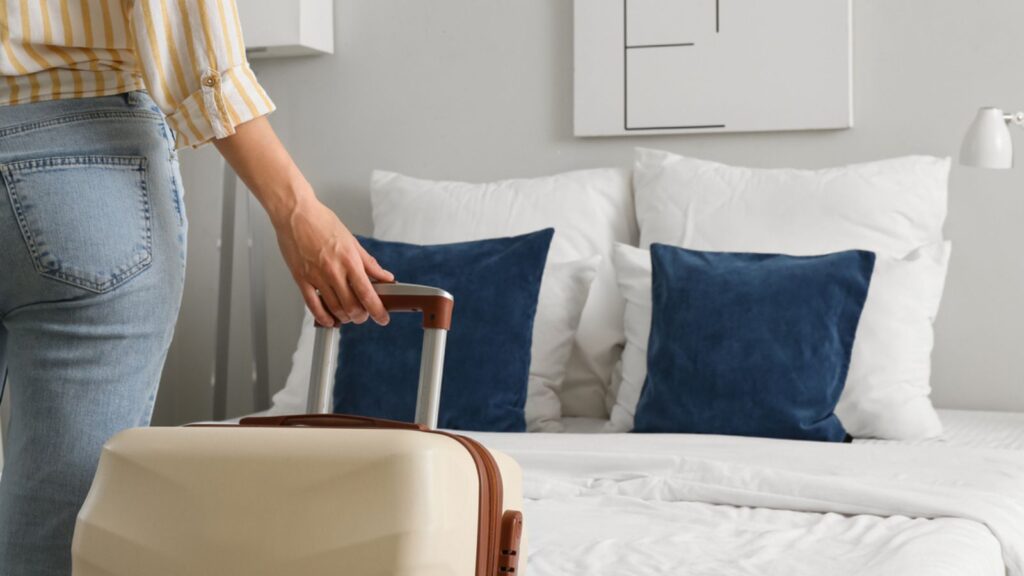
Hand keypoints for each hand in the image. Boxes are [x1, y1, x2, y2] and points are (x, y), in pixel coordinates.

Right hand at [274, 196, 393, 326]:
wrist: (295, 213)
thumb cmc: (321, 223)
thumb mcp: (352, 241)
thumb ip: (369, 263)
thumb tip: (385, 276)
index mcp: (349, 260)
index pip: (367, 293)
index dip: (377, 310)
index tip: (382, 318)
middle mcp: (334, 270)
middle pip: (351, 306)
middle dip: (361, 316)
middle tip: (364, 316)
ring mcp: (316, 276)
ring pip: (334, 308)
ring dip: (344, 317)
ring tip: (348, 316)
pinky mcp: (301, 279)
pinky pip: (312, 305)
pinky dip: (323, 317)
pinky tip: (329, 320)